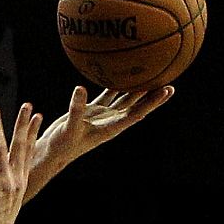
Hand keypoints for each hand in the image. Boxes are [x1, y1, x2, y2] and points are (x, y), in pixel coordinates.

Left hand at [0, 102, 41, 223]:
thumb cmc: (2, 221)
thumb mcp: (13, 199)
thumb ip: (13, 184)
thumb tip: (13, 179)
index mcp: (21, 180)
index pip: (29, 150)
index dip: (32, 132)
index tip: (38, 115)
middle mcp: (14, 178)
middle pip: (20, 145)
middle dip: (22, 123)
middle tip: (27, 104)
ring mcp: (2, 182)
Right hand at [40, 86, 173, 162]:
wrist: (53, 152)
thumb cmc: (62, 146)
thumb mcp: (69, 129)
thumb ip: (76, 110)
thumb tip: (80, 88)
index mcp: (111, 127)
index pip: (137, 113)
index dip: (152, 102)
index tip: (166, 90)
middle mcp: (111, 120)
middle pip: (137, 105)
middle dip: (153, 94)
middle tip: (170, 80)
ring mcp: (103, 115)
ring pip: (124, 98)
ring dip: (138, 87)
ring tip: (153, 74)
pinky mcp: (92, 110)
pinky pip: (107, 93)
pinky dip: (113, 82)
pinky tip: (120, 71)